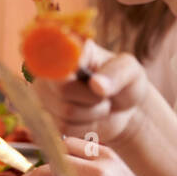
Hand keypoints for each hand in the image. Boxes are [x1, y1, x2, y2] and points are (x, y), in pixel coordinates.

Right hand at [30, 42, 151, 146]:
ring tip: (99, 104)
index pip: (53, 54)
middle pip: (62, 89)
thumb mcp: (130, 71)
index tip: (76, 71)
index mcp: (67, 49)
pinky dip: (85, 126)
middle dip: (92, 98)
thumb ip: (117, 73)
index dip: (62, 65)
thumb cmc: (125, 83)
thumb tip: (96, 84)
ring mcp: (45, 94)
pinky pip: (65, 127)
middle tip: (103, 93)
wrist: (124, 111)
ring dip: (93, 112)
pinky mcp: (48, 117)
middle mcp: (49, 70)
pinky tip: (90, 117)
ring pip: (66, 111)